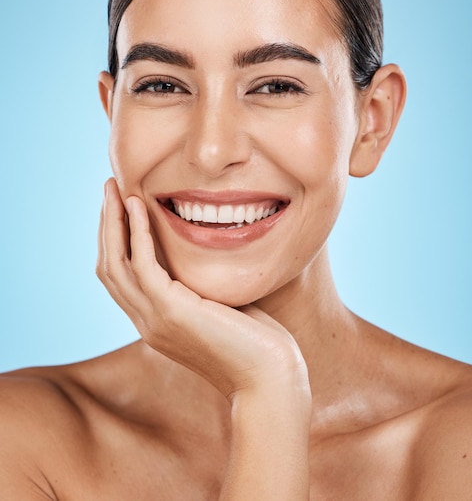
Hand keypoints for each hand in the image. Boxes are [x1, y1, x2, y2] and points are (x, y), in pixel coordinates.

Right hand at [97, 178, 308, 399]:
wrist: (269, 378)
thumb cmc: (255, 342)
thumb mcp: (219, 305)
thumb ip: (200, 283)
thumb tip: (203, 250)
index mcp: (156, 322)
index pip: (121, 277)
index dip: (116, 240)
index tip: (122, 206)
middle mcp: (147, 322)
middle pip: (109, 267)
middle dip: (107, 225)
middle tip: (110, 189)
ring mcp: (155, 319)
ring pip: (115, 264)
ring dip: (113, 222)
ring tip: (116, 189)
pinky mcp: (171, 312)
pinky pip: (142, 264)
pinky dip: (136, 232)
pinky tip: (140, 206)